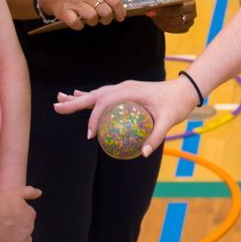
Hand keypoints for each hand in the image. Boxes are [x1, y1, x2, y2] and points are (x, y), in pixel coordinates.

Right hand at [0, 185, 40, 241]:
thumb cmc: (1, 202)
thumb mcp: (18, 192)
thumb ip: (30, 192)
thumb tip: (40, 193)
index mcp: (31, 214)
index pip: (29, 220)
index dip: (20, 221)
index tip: (11, 220)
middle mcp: (30, 226)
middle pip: (27, 231)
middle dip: (20, 230)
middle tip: (8, 228)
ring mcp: (24, 237)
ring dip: (20, 240)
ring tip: (8, 237)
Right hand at [40, 0, 137, 30]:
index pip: (115, 1)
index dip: (120, 12)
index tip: (120, 17)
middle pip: (105, 11)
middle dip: (106, 19)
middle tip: (102, 18)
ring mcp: (75, 3)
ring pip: (92, 17)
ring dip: (92, 22)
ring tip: (89, 18)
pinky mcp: (65, 12)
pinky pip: (77, 24)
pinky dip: (79, 25)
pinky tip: (78, 21)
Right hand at [54, 75, 197, 154]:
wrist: (184, 90)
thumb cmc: (176, 104)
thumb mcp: (168, 120)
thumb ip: (157, 136)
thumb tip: (143, 154)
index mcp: (129, 90)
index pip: (104, 103)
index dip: (94, 118)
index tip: (91, 135)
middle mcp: (123, 87)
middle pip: (94, 95)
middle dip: (75, 102)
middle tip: (56, 106)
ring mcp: (123, 88)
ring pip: (96, 93)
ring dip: (79, 98)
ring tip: (61, 100)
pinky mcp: (125, 91)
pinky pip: (103, 95)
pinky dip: (90, 97)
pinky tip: (79, 95)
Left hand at [150, 0, 196, 34]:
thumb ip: (164, 0)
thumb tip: (151, 7)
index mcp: (191, 4)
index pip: (176, 11)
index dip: (164, 11)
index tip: (153, 9)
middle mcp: (192, 15)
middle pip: (174, 20)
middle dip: (161, 17)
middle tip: (150, 12)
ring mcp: (189, 23)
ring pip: (172, 26)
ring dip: (160, 21)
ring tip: (152, 15)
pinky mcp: (184, 28)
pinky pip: (171, 30)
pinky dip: (162, 25)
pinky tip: (156, 19)